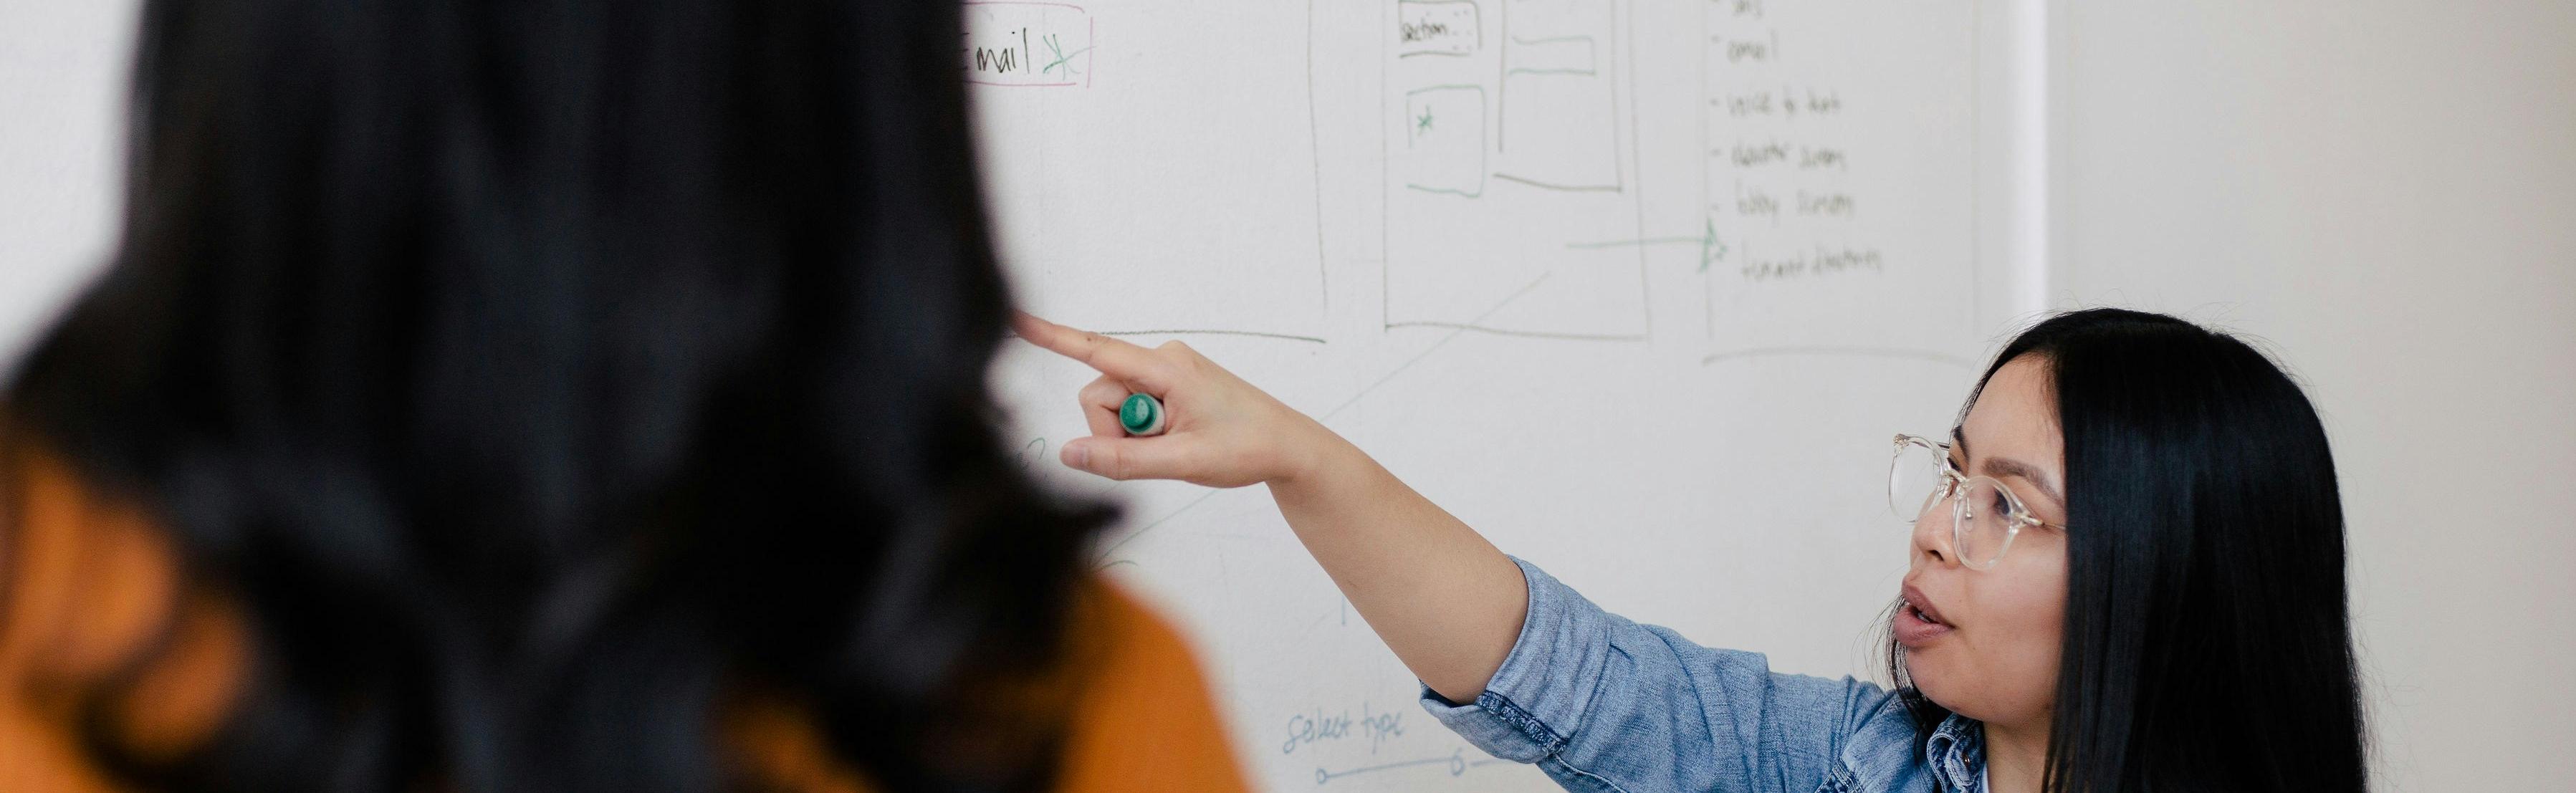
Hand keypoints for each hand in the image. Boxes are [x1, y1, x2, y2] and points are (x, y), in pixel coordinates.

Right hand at [1012, 312, 1345, 487]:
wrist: (1287, 446)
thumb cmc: (1246, 447)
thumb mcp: (1182, 462)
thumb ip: (1121, 460)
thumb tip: (1068, 453)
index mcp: (1167, 367)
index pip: (1097, 349)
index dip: (1052, 336)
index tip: (1014, 318)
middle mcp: (1162, 360)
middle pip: (1100, 394)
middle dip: (1115, 431)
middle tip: (1161, 452)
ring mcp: (1165, 371)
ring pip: (1114, 405)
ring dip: (1133, 435)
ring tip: (1176, 445)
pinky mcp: (1168, 384)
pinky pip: (1133, 408)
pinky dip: (1144, 431)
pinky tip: (1177, 438)